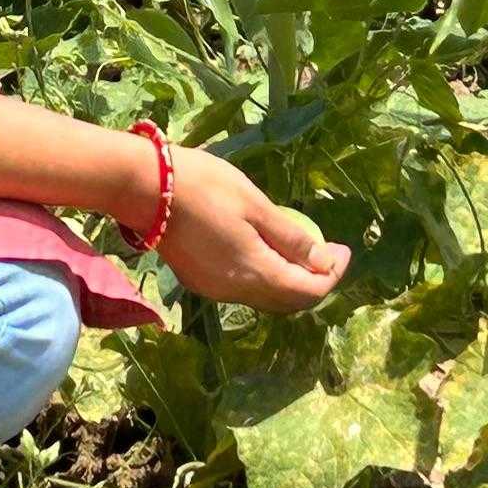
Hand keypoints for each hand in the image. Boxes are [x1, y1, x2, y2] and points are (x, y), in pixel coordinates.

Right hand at [157, 145, 349, 312]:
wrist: (142, 188)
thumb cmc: (203, 186)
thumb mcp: (254, 204)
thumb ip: (290, 237)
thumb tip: (323, 262)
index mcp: (254, 272)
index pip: (308, 291)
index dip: (332, 275)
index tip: (344, 250)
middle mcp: (236, 291)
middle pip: (288, 301)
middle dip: (315, 281)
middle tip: (329, 252)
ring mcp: (214, 289)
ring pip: (265, 298)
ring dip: (290, 281)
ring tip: (302, 250)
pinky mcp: (199, 281)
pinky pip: (244, 290)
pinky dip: (266, 278)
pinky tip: (268, 252)